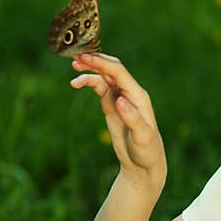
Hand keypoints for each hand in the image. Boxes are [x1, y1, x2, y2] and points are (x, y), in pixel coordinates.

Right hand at [70, 52, 166, 189]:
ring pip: (104, 76)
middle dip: (95, 60)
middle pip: (111, 68)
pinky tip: (76, 84)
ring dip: (90, 70)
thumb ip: (133, 118)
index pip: (119, 72)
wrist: (144, 164)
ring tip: (74, 68)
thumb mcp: (142, 137)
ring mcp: (121, 98)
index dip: (102, 63)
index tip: (84, 58)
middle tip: (75, 56)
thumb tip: (119, 99)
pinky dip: (89, 82)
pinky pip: (100, 87)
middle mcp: (130, 93)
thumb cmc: (147, 151)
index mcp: (138, 96)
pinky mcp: (113, 106)